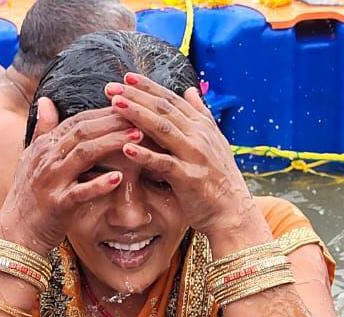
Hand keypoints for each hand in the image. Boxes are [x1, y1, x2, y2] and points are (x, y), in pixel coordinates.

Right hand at [0, 100, 137, 252]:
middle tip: (142, 117)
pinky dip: (99, 184)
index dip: (105, 112)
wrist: (15, 234)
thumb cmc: (28, 198)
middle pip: (83, 132)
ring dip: (112, 143)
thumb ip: (42, 131)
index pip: (78, 121)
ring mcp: (51, 182)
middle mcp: (46, 159)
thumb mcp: (31, 160)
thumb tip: (46, 100)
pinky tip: (119, 178)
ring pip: (83, 155)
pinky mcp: (57, 205)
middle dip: (114, 122)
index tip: (131, 108)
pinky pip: (80, 192)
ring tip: (138, 138)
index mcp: (44, 147)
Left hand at [106, 72, 267, 246]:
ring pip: (163, 129)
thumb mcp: (213, 141)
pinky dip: (145, 155)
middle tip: (110, 87)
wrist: (233, 211)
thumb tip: (191, 90)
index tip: (126, 77)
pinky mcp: (189, 178)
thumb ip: (201, 114)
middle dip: (136, 96)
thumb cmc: (218, 178)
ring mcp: (195, 155)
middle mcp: (199, 136)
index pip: (171, 100)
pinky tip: (126, 148)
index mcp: (201, 126)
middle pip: (164, 109)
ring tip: (115, 105)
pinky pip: (164, 164)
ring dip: (138, 115)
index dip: (148, 87)